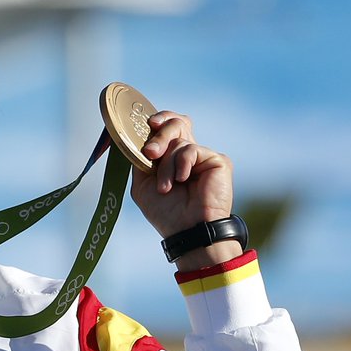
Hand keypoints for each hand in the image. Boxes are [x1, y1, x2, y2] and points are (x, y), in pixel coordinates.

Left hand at [129, 110, 241, 268]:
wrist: (187, 230)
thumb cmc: (165, 212)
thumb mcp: (142, 184)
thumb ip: (139, 159)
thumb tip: (133, 137)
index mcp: (170, 158)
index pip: (167, 127)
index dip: (160, 120)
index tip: (149, 123)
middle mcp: (187, 154)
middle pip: (175, 124)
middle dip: (158, 136)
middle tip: (151, 154)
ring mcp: (203, 156)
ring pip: (179, 141)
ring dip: (166, 166)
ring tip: (166, 187)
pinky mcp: (217, 160)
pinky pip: (192, 149)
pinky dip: (182, 164)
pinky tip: (182, 180)